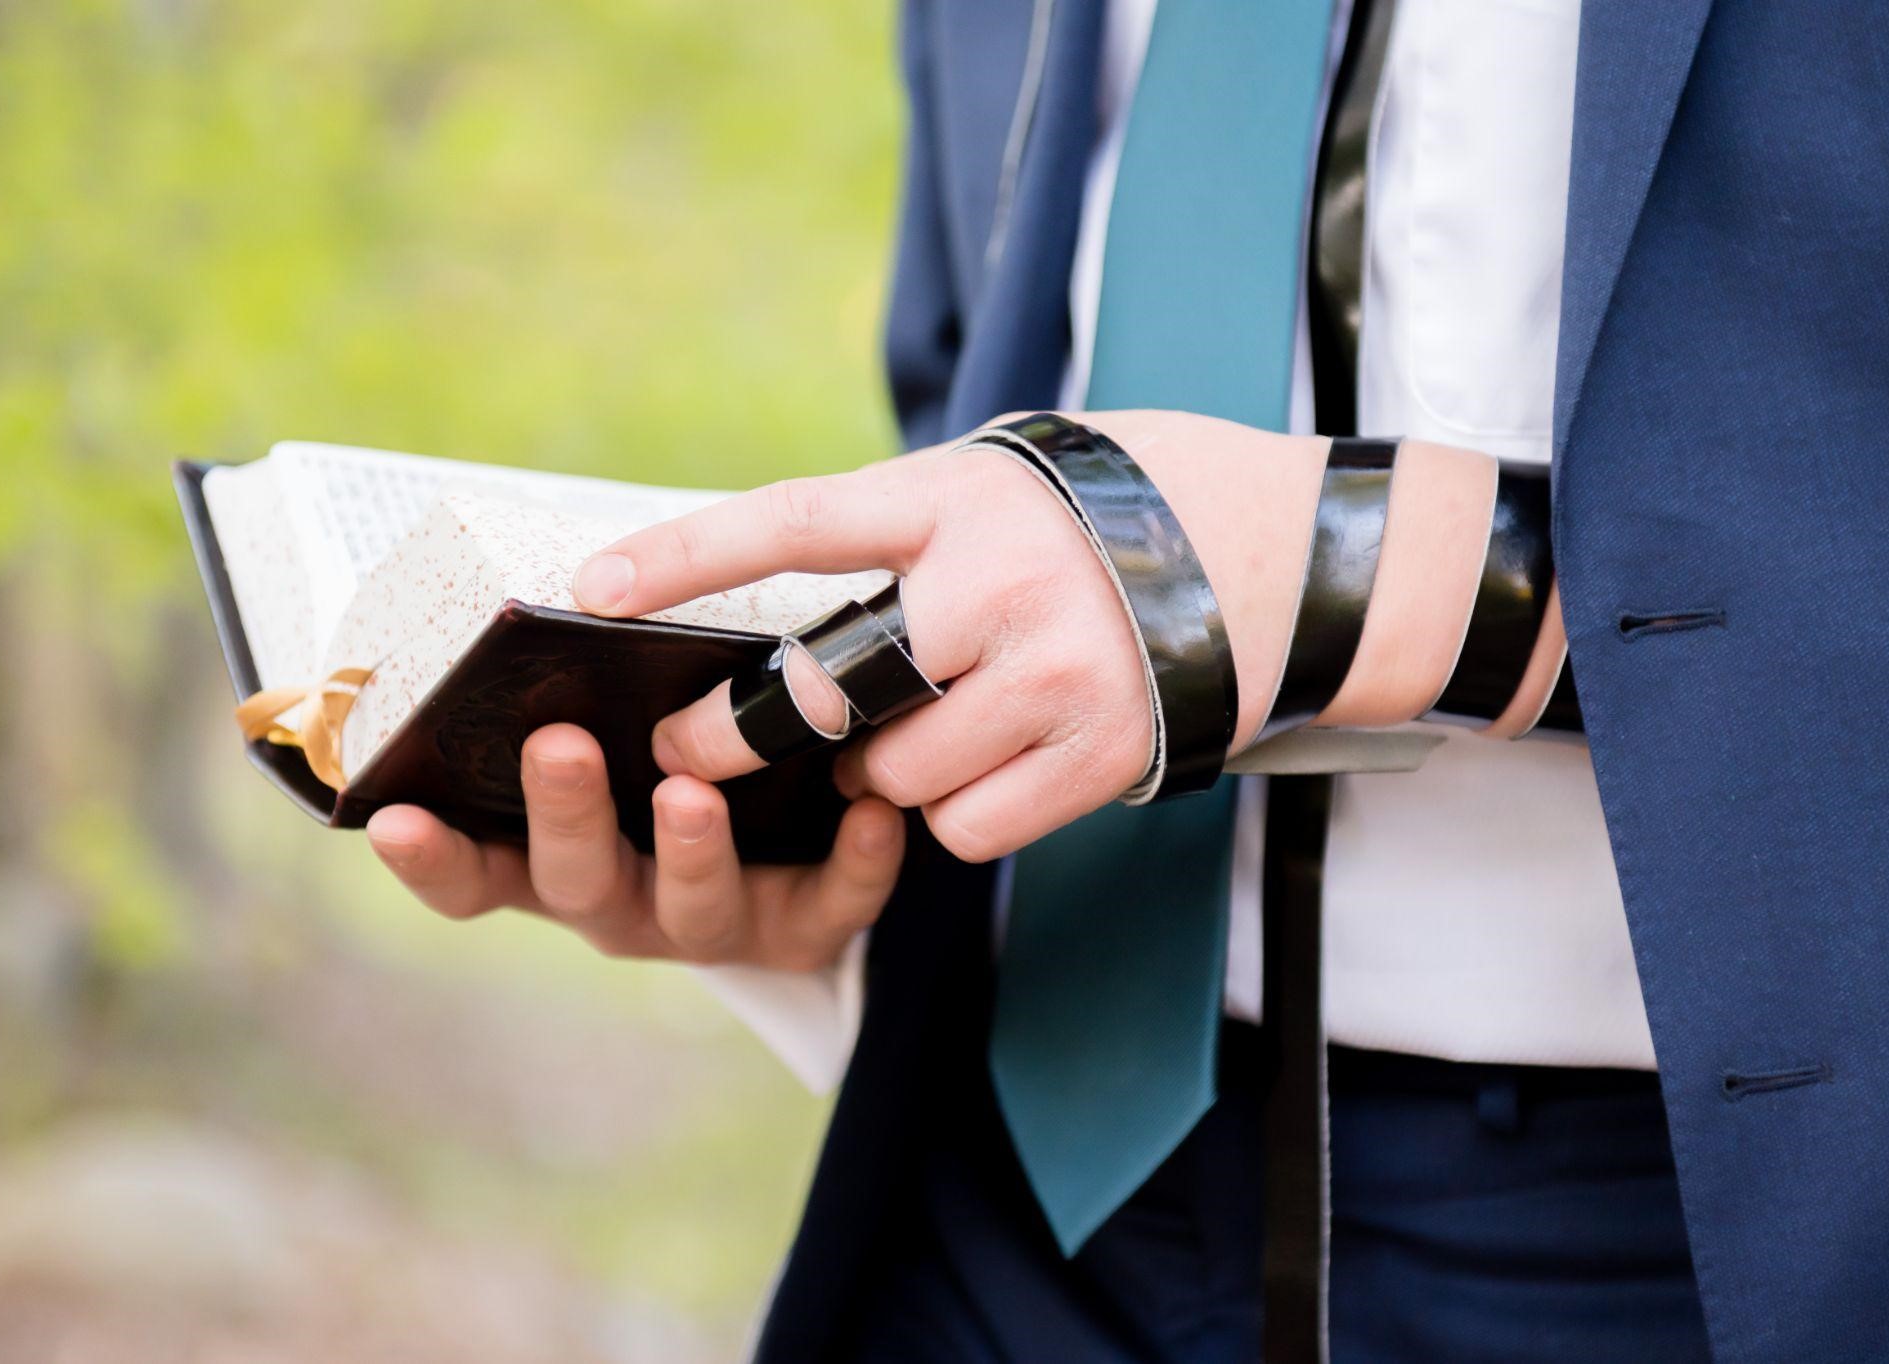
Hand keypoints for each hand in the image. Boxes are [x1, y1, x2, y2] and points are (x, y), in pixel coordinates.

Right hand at [365, 723, 903, 971]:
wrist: (807, 838)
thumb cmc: (681, 748)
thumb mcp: (621, 718)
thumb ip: (583, 676)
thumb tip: (569, 570)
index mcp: (558, 854)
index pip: (473, 872)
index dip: (431, 856)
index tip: (391, 815)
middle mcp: (623, 901)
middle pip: (576, 880)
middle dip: (566, 813)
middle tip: (560, 745)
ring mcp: (712, 924)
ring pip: (692, 907)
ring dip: (690, 850)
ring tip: (691, 791)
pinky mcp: (806, 929)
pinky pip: (832, 907)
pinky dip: (853, 864)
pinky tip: (870, 812)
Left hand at [569, 411, 1350, 862]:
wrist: (1299, 556)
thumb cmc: (1128, 502)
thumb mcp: (1008, 478)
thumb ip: (907, 527)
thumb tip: (788, 588)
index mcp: (962, 497)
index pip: (796, 522)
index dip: (685, 559)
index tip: (588, 591)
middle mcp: (999, 589)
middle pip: (826, 690)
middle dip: (737, 736)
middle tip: (685, 750)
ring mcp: (1054, 680)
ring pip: (894, 776)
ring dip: (883, 773)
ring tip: (934, 729)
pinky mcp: (1102, 758)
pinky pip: (968, 827)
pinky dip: (958, 814)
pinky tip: (999, 765)